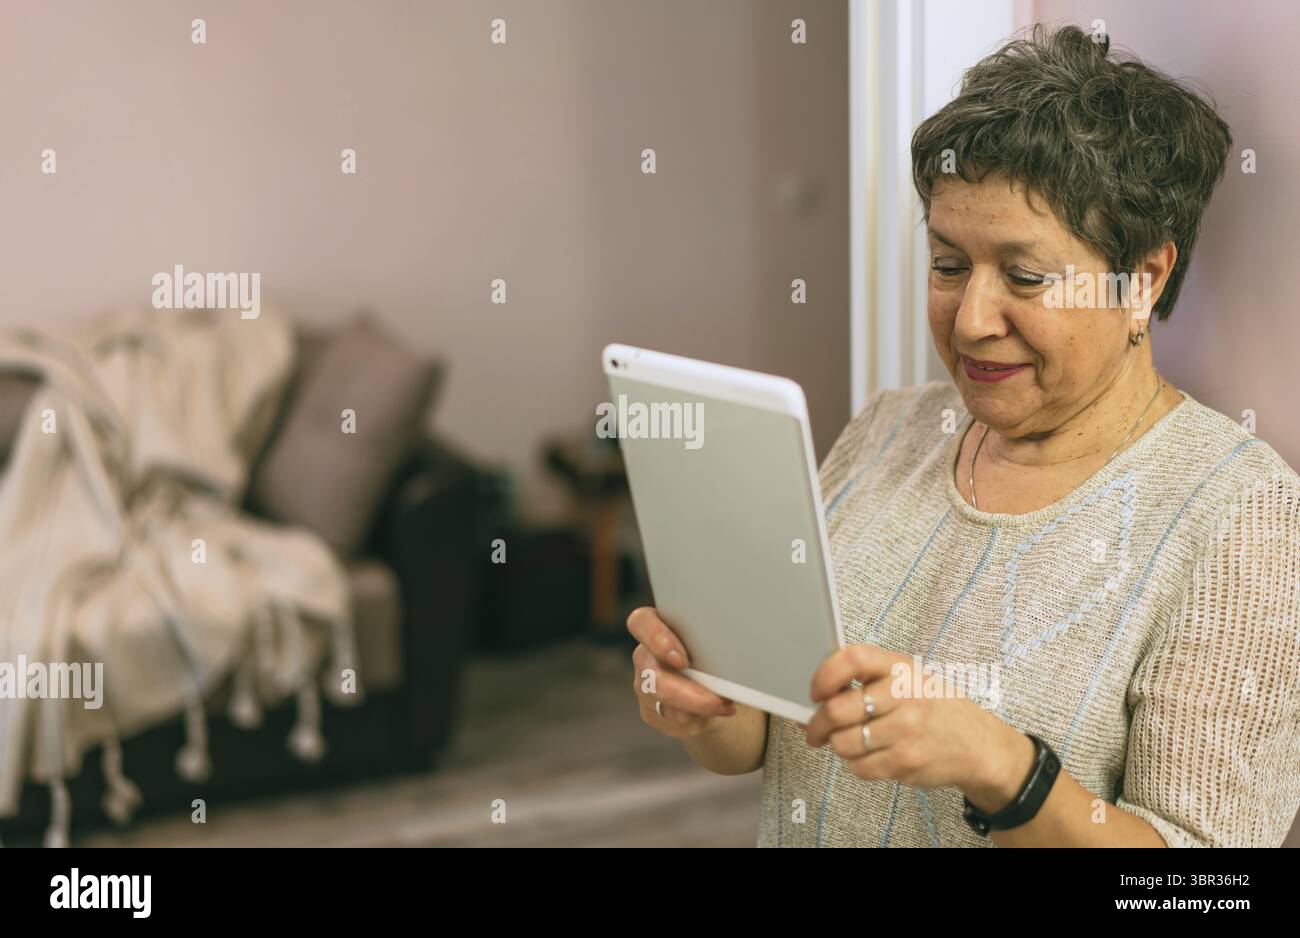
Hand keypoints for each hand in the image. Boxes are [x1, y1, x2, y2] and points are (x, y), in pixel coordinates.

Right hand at [627, 607, 737, 738]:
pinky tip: (714, 714)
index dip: (657, 640)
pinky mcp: (650, 711)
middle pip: (652, 676)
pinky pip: (671, 721)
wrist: (715, 684)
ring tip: (726, 705)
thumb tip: (733, 651)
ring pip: (664, 704)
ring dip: (699, 709)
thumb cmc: (715, 652)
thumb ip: (711, 640)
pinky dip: (698, 721)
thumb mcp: (714, 640)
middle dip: (687, 694)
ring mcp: (644, 685)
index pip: (640, 623)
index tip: (682, 660)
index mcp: (656, 625)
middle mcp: (645, 655)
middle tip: (718, 700)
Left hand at [803, 644, 1033, 805]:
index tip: (815, 692)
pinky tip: (871, 756)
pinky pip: (860, 767)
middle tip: (815, 730)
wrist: (978, 745)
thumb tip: (817, 696)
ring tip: (850, 742)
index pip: (852, 659)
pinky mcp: (906, 761)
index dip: (824, 675)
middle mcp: (904, 695)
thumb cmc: (936, 709)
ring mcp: (906, 730)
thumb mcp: (910, 679)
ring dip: (839, 746)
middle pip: (838, 709)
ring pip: (844, 743)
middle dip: (818, 724)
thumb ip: (869, 680)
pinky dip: (857, 765)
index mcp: (901, 668)